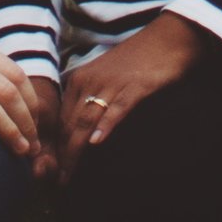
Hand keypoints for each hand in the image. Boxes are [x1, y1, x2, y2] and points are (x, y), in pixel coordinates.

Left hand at [57, 13, 208, 175]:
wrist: (168, 38)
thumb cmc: (137, 61)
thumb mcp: (106, 78)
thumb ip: (90, 101)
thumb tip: (80, 134)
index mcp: (80, 78)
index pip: (61, 120)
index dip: (56, 148)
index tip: (53, 172)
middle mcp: (90, 80)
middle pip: (70, 124)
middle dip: (62, 156)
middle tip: (58, 183)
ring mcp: (112, 83)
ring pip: (87, 120)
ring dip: (76, 150)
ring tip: (69, 176)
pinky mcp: (135, 86)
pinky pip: (116, 108)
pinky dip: (105, 125)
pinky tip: (97, 142)